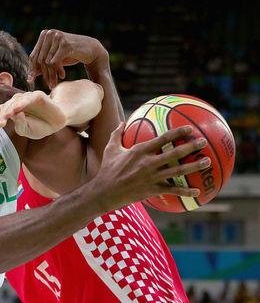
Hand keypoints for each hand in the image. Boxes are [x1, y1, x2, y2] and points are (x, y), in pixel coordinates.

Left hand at [0, 91, 66, 138]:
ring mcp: (28, 98)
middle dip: (2, 114)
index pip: (1, 109)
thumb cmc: (40, 126)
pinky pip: (29, 98)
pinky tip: (18, 109)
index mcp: (14, 111)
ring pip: (16, 100)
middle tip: (1, 123)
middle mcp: (19, 102)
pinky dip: (23, 103)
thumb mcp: (27, 130)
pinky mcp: (38, 96)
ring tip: (7, 116)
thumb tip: (14, 116)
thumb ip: (20, 125)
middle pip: (7, 105)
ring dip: (10, 108)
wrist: (57, 123)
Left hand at [28, 30, 107, 87]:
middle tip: (50, 85)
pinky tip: (63, 75)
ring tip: (55, 83)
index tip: (31, 81)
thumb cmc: (71, 54)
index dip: (32, 69)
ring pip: (47, 62)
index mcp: (44, 35)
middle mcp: (49, 34)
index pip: (33, 56)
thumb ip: (42, 66)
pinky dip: (58, 70)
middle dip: (44, 75)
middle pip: (40, 60)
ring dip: (51, 75)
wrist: (91, 48)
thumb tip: (28, 79)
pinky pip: (54, 61)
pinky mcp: (64, 43)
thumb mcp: (54, 59)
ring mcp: (57, 37)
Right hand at [92, 123, 210, 211]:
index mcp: (140, 151)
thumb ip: (117, 134)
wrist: (105, 191)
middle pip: (174, 154)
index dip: (177, 132)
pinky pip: (172, 190)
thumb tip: (121, 122)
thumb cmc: (107, 169)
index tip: (189, 128)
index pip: (163, 139)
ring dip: (194, 167)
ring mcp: (152, 177)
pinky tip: (198, 191)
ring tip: (207, 162)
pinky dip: (186, 191)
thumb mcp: (110, 149)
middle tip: (203, 142)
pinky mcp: (153, 190)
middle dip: (191, 147)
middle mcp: (148, 163)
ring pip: (177, 171)